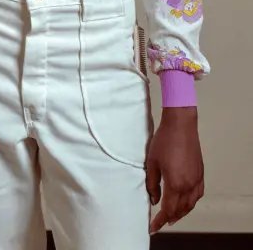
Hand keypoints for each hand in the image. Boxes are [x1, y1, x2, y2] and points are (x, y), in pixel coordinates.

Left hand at [146, 107, 203, 233]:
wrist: (180, 124)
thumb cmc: (164, 141)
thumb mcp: (152, 162)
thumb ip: (152, 183)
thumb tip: (154, 199)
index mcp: (176, 184)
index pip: (168, 210)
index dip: (159, 220)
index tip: (152, 227)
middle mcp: (189, 185)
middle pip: (181, 209)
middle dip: (171, 218)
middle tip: (161, 222)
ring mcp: (197, 179)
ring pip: (191, 204)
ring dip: (182, 212)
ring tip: (173, 216)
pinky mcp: (200, 172)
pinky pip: (198, 194)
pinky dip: (191, 202)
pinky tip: (186, 201)